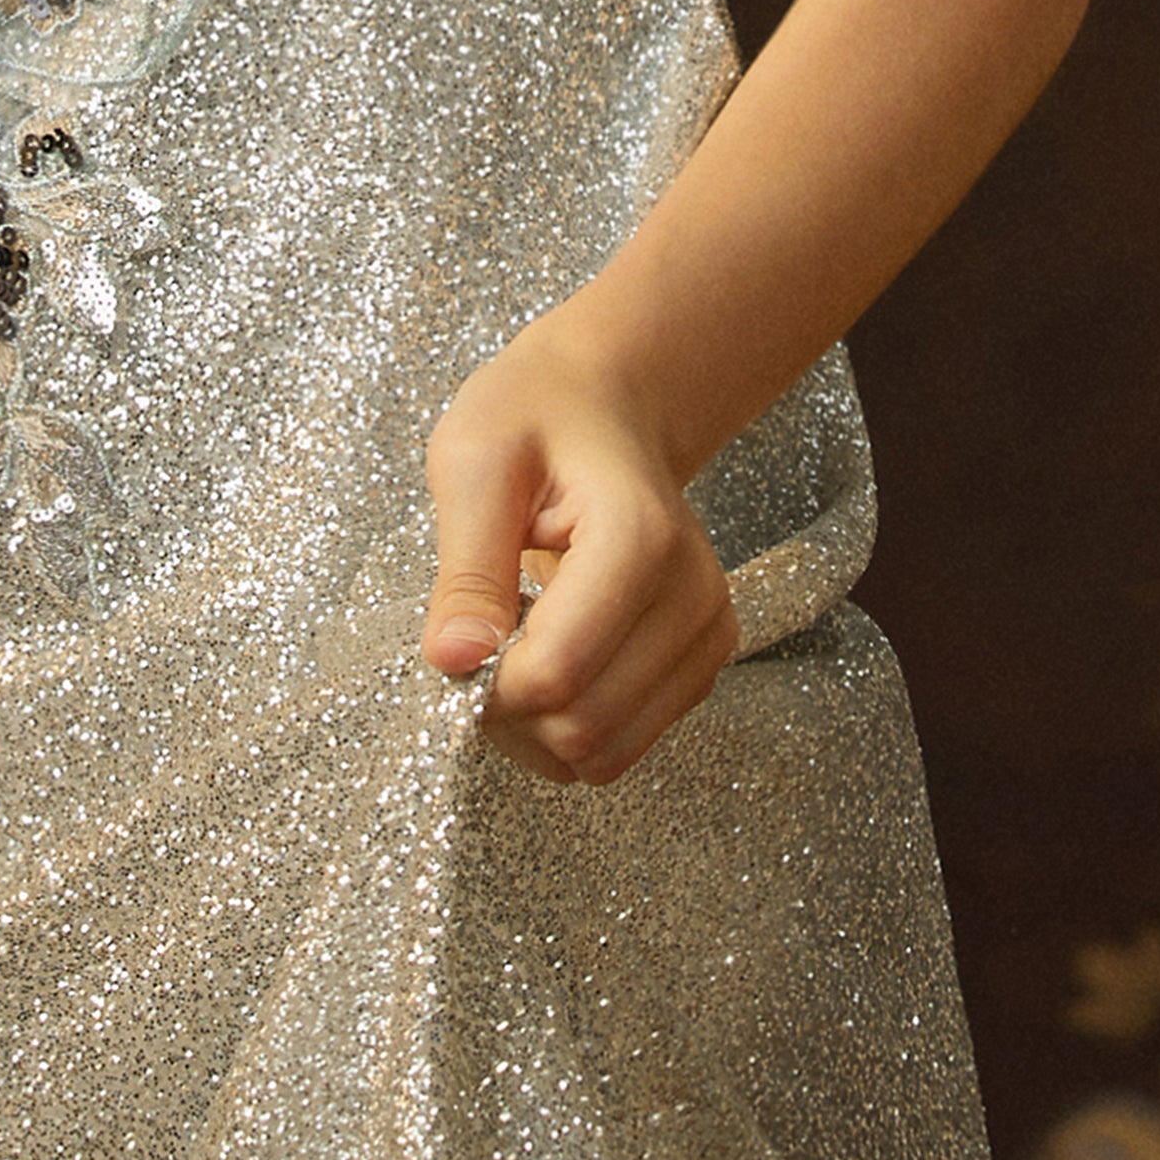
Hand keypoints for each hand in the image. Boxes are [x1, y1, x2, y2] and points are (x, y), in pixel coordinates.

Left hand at [420, 310, 738, 786]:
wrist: (603, 405)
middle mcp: (693, 597)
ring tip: (512, 645)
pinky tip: (549, 656)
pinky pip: (624, 745)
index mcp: (639, 538)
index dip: (486, 682)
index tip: (453, 639)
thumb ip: (466, 568)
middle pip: (585, 729)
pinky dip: (572, 723)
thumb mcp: (474, 462)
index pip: (556, 673)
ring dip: (538, 728)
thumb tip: (452, 663)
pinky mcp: (699, 665)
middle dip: (509, 712)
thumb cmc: (533, 417)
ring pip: (607, 755)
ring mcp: (707, 637)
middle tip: (475, 643)